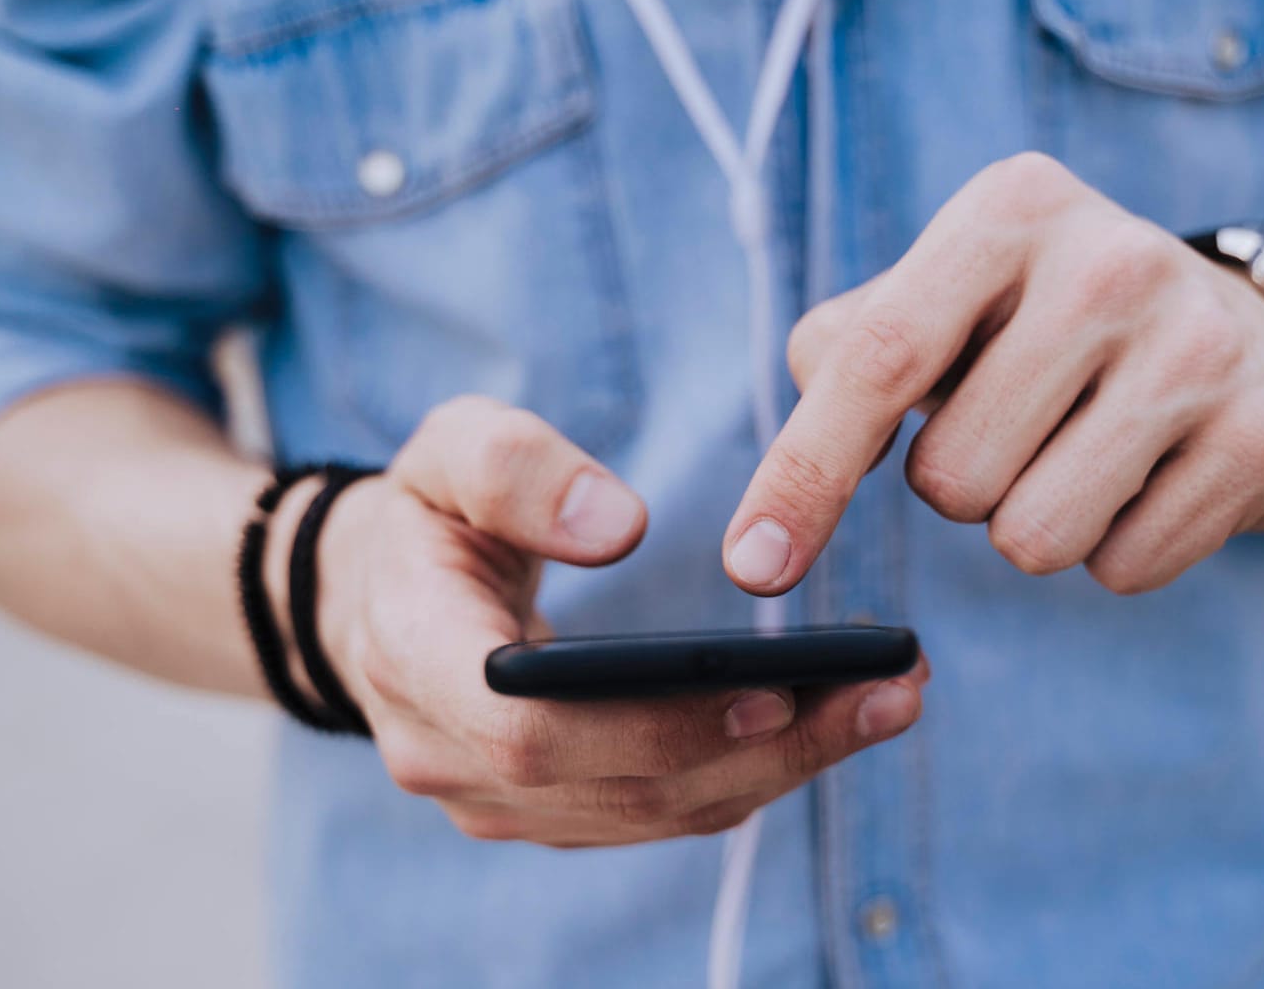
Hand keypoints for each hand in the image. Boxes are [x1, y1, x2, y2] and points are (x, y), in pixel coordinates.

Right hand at [310, 396, 926, 847]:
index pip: (528, 730)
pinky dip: (754, 772)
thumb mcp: (445, 450)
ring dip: (782, 768)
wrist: (373, 593)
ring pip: (654, 814)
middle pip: (620, 787)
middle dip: (765, 748)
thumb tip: (617, 527)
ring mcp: (496, 801)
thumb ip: (515, 468)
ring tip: (890, 702)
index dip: (650, 724)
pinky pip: (661, 812)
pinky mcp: (549, 810)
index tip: (770, 689)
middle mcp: (447, 758)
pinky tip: (834, 723)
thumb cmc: (426, 511)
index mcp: (412, 659)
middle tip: (889, 692)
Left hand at [723, 153, 1263, 596]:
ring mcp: (1203, 348)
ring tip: (1083, 451)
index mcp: (1011, 208)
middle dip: (962, 486)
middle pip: (953, 479)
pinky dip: (1116, 550)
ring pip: (1035, 540)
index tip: (751, 567)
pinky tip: (1151, 477)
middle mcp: (1114, 260)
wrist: (1244, 328)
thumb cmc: (1045, 323)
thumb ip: (847, 353)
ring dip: (1035, 525)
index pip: (880, 360)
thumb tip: (782, 497)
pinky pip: (1125, 569)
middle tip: (1020, 426)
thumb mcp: (946, 296)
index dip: (804, 474)